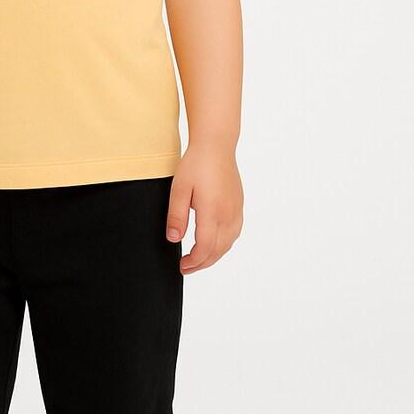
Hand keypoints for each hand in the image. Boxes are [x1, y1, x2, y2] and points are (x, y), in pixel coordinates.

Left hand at [165, 146, 243, 274]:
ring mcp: (236, 211)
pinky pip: (234, 233)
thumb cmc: (196, 165)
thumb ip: (176, 216)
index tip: (182, 265)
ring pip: (228, 244)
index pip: (205, 248)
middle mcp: (228, 214)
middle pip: (218, 250)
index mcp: (212, 212)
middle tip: (186, 267)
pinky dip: (223, 244)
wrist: (216, 146)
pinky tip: (214, 243)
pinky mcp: (239, 206)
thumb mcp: (179, 189)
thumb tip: (173, 239)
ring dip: (214, 256)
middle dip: (202, 263)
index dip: (194, 262)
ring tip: (198, 259)